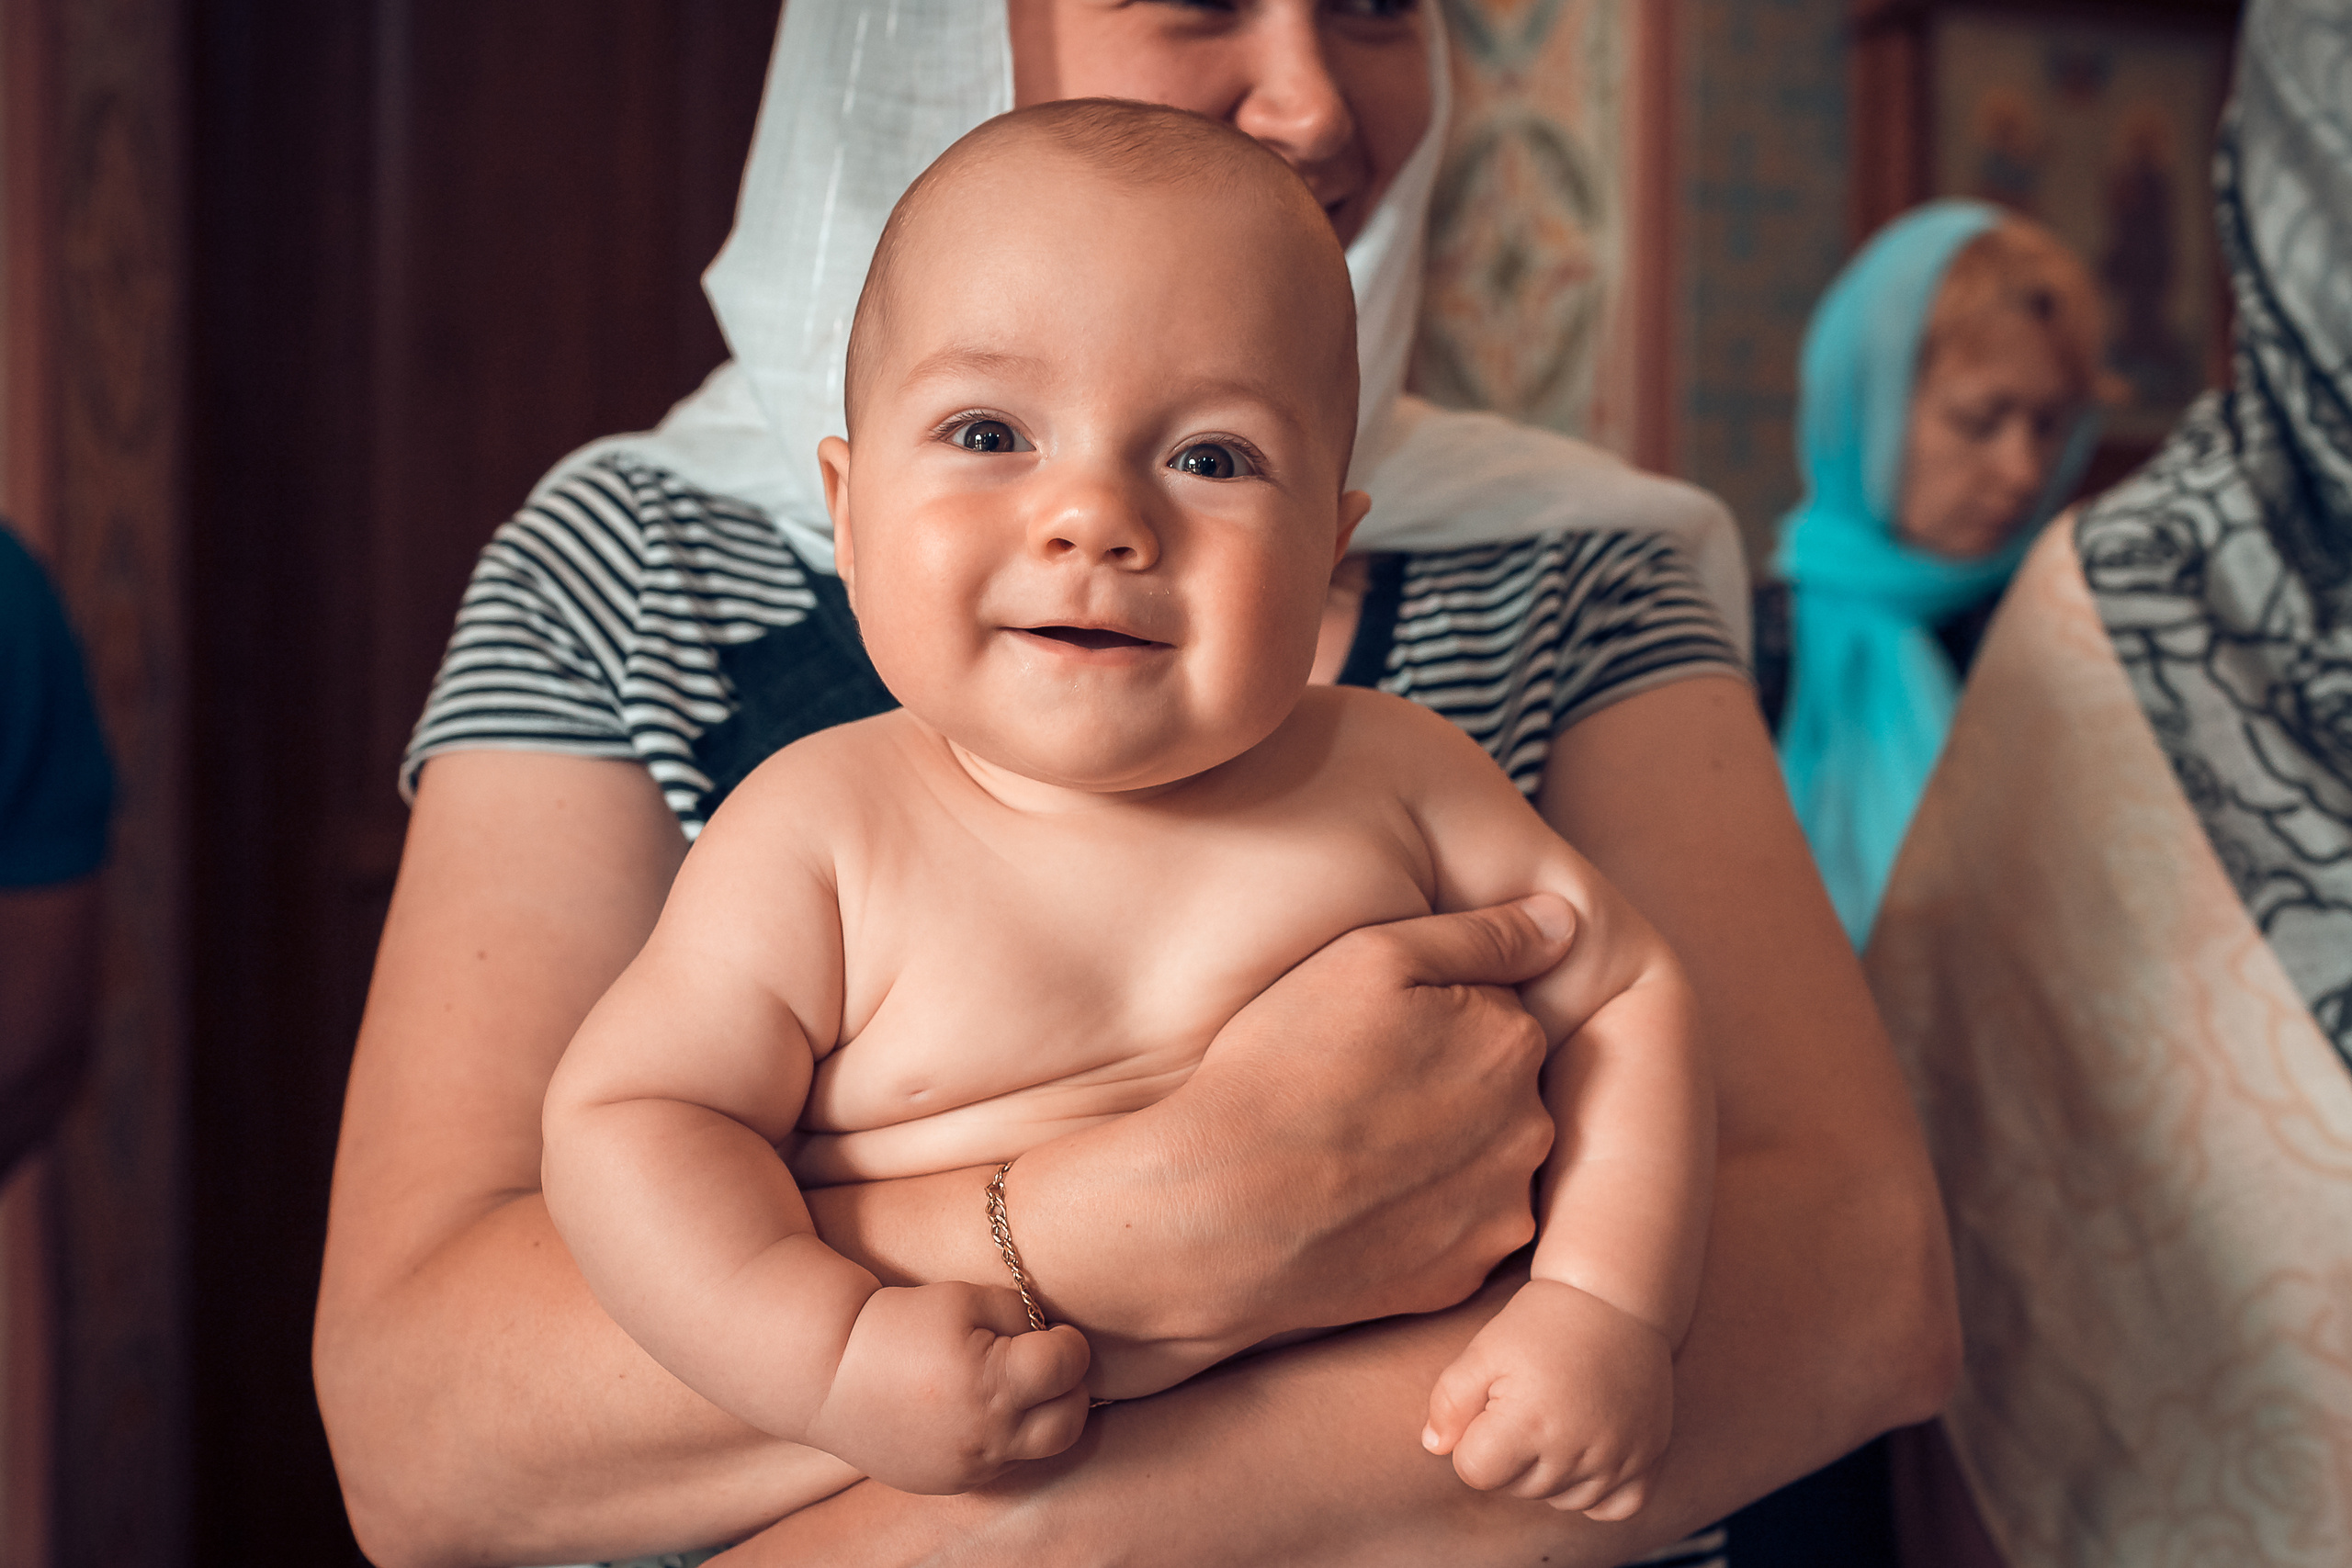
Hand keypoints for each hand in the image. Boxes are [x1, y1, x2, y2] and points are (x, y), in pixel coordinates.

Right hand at [806, 1283, 1091, 1495]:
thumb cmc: (898, 1325)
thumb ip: (1021, 1316)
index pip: (1068, 1365)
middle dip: (1068, 1390)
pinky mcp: (952, 1484)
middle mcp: (988, 1436)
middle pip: (1070, 1422)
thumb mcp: (965, 1299)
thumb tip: (1052, 1337)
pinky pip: (1000, 1464)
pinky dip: (1001, 1438)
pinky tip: (975, 1410)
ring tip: (1011, 1388)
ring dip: (1038, 1418)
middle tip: (1045, 1366)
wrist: (829, 1375)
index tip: (1056, 1334)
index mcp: (993, 1383)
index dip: (1069, 1343)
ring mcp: (970, 1467)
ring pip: (1038, 1449)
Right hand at [1171, 896, 1571, 1334]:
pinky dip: (1420, 1212)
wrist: (1223, 1208)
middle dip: (1446, 1082)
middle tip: (1355, 1089)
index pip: (1495, 1010)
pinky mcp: (1463, 1273)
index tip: (1371, 1033)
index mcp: (1513, 1041)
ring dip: (1441, 1149)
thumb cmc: (1285, 1067)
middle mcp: (1529, 1129)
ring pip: (1484, 1159)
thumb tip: (1563, 919)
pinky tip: (1359, 1200)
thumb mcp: (1369, 956)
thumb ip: (1480, 933)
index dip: (1428, 1015)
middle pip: (1499, 1086)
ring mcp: (1499, 1210)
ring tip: (1353, 1147)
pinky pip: (1457, 1227)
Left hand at [1422, 1278, 1673, 1519]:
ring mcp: (1619, 1458)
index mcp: (1529, 1423)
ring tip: (1556, 1417)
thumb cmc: (1541, 1324)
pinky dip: (1595, 1491)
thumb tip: (1436, 1447)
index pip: (1475, 1473)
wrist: (1614, 1300)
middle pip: (1517, 1489)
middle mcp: (1578, 1450)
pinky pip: (1612, 1507)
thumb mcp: (1483, 1350)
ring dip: (1549, 1471)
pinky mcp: (1649, 1458)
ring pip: (1560, 1501)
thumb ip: (1449, 1402)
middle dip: (1509, 1454)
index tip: (1490, 1406)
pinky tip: (1587, 1451)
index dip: (1472, 1441)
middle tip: (1526, 1402)